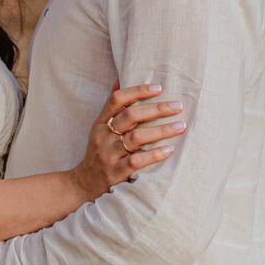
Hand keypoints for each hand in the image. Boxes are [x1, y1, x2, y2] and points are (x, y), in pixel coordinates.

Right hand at [71, 82, 184, 201]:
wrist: (84, 184)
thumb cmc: (99, 152)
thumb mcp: (100, 128)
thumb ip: (112, 107)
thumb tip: (120, 80)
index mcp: (101, 122)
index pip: (117, 100)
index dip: (137, 91)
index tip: (159, 87)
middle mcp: (104, 136)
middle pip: (130, 116)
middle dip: (156, 109)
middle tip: (178, 106)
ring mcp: (109, 154)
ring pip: (136, 138)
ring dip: (161, 131)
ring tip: (180, 126)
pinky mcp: (116, 172)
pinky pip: (136, 161)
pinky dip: (154, 154)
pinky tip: (169, 150)